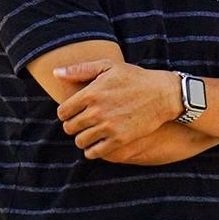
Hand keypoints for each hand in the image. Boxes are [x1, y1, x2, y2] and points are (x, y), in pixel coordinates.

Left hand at [54, 60, 181, 159]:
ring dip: (83, 138)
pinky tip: (98, 143)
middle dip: (74, 126)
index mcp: (91, 93)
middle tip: (83, 123)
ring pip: (81, 141)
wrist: (162, 94)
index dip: (66, 114)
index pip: (63, 112)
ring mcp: (108, 127)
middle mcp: (96, 112)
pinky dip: (93, 150)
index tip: (74, 113)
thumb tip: (56, 73)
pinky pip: (95, 152)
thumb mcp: (108, 66)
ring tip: (91, 133)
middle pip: (70, 128)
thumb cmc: (134, 78)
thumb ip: (80, 70)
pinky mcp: (119, 140)